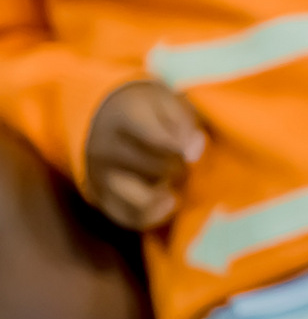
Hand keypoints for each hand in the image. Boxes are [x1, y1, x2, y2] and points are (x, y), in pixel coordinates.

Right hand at [81, 81, 203, 230]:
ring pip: (141, 200)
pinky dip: (153, 216)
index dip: (184, 147)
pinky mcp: (99, 196)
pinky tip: (167, 200)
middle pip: (157, 169)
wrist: (103, 113)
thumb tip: (194, 151)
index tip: (197, 146)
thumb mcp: (168, 100)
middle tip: (188, 163)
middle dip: (181, 168)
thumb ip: (184, 122)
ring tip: (173, 184)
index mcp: (124, 117)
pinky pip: (128, 218)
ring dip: (165, 195)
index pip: (159, 140)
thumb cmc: (146, 106)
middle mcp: (105, 148)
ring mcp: (99, 175)